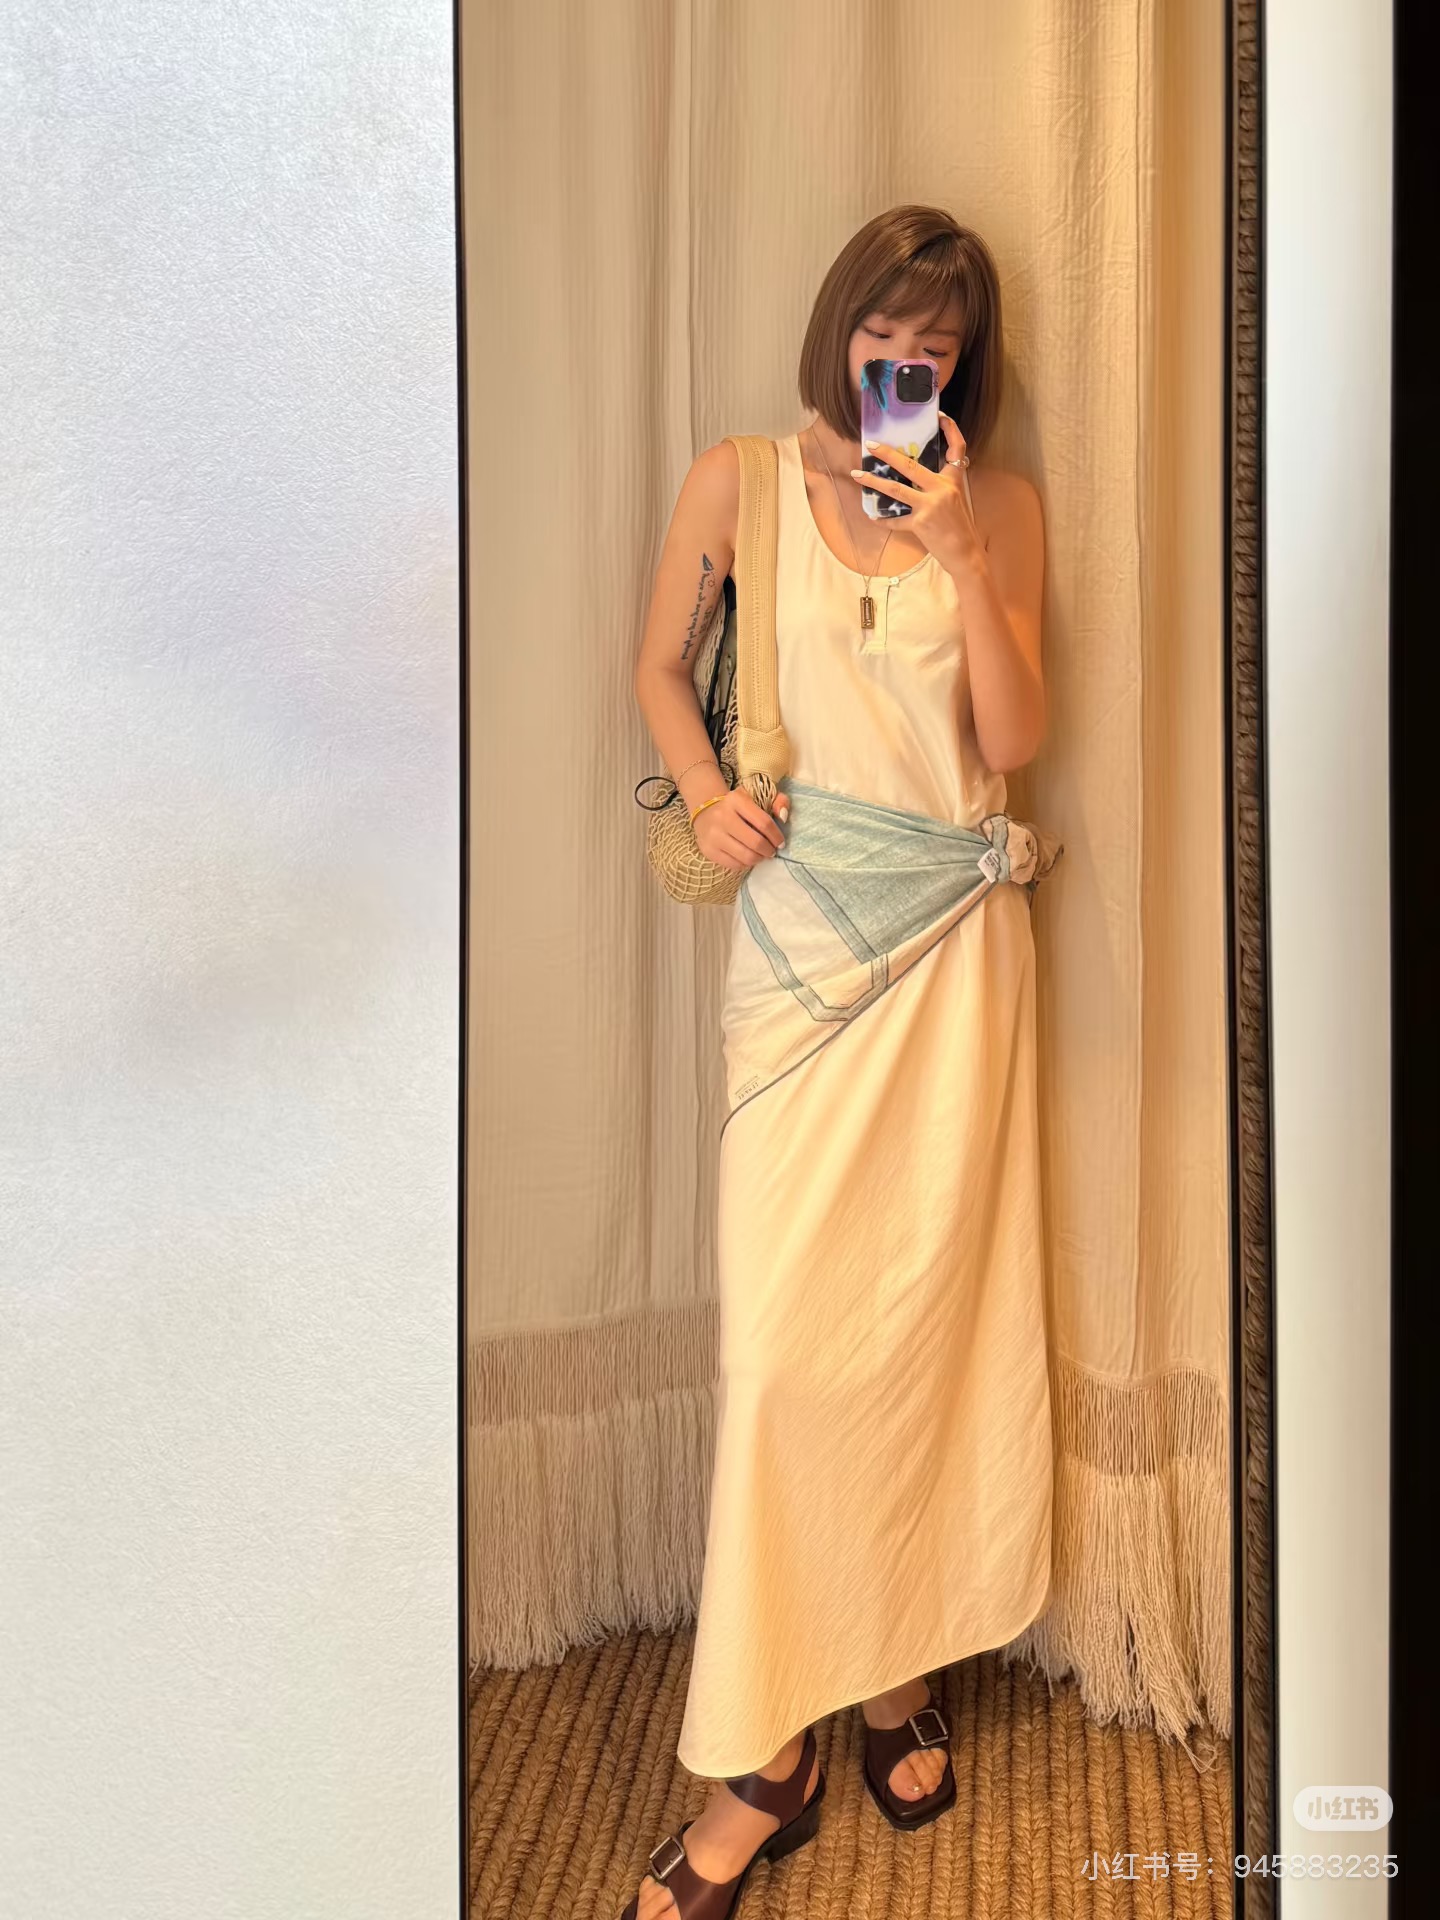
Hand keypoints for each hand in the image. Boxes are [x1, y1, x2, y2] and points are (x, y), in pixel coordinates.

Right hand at [693, 788, 788, 872]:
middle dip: (769, 850)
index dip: (776, 836)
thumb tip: (783, 817)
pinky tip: (748, 857)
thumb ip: (778, 801)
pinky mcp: (708, 850)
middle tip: (772, 851)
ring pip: (746, 856)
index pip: (763, 822)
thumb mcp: (757, 797)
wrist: (706, 813)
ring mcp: (714, 835)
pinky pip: (735, 865)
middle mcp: (722, 817)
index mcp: (736, 800)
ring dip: (759, 858)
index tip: (781, 843)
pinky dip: (746, 864)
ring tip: (761, 855)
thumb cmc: (738, 807)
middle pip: (756, 842)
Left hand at [851, 412, 981, 574]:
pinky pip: (896, 520)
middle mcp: (942, 488)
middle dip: (887, 454)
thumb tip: (916, 476)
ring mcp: (930, 506)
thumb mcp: (955, 499)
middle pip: (910, 466)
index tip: (941, 416)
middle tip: (870, 445)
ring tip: (857, 475)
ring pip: (896, 490)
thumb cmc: (960, 527)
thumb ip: (939, 485)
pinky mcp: (920, 524)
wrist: (966, 553)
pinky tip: (873, 517)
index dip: (951, 429)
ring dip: (873, 482)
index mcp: (953, 479)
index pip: (957, 447)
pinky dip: (884, 520)